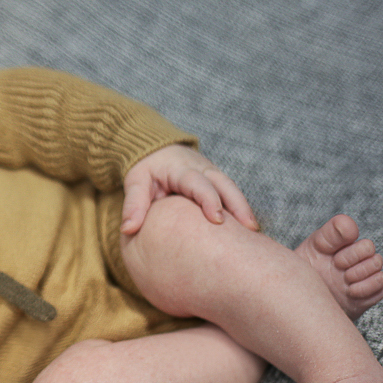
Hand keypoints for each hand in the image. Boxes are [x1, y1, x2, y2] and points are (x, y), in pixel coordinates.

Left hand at [120, 145, 258, 234]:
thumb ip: (133, 204)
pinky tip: (247, 231)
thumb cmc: (146, 169)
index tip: (217, 219)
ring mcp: (213, 174)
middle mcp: (202, 168)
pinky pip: (232, 194)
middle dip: (237, 205)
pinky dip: (241, 209)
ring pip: (232, 189)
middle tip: (248, 229)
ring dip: (244, 208)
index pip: (198, 182)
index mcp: (181, 168)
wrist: (156, 150)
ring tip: (254, 232)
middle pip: (224, 184)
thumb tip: (129, 230)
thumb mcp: (135, 182)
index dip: (209, 199)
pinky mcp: (217, 182)